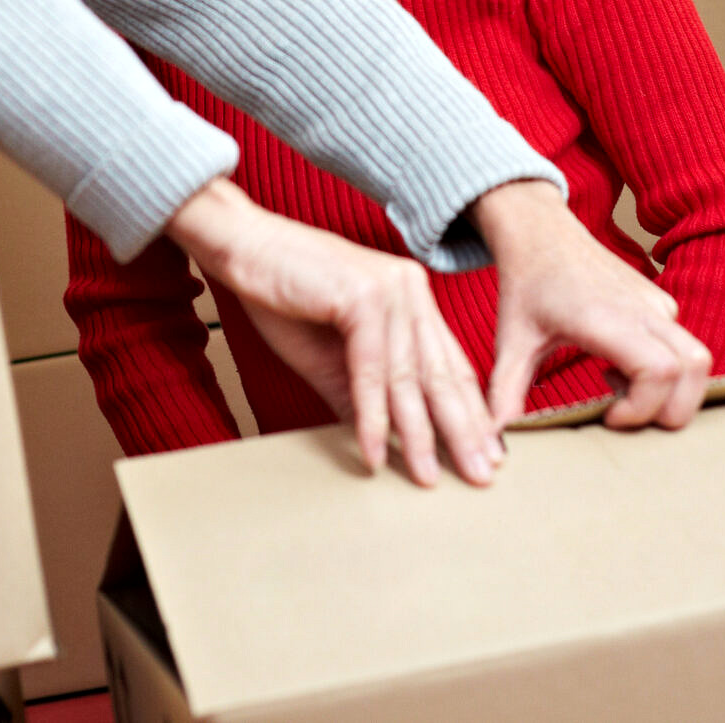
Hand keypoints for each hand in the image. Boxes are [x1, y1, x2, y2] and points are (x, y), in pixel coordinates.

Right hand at [165, 179, 502, 486]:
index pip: (449, 364)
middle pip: (441, 373)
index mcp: (411, 298)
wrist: (240, 247)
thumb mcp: (328, 358)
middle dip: (461, 431)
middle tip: (479, 477)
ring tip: (426, 477)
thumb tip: (382, 442)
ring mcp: (390, 290)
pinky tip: (373, 451)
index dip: (469, 412)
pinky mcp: (362, 296)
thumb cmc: (281, 297)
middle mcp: (410, 290)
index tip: (484, 454)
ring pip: (409, 376)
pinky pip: (371, 368)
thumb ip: (359, 396)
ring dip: (418, 434)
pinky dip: (371, 415)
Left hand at [469, 179, 711, 429]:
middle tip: (623, 415)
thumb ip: (504, 391)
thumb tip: (493, 438)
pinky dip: (666, 373)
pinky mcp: (662, 304)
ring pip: (697, 360)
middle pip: (694, 370)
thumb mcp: (510, 341)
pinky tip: (619, 368)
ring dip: (672, 391)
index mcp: (605, 317)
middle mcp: (641, 308)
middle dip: (669, 410)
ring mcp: (656, 304)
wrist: (542, 236)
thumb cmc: (527, 287)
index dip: (643, 408)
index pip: (658, 371)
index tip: (608, 418)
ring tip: (620, 388)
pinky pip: (686, 348)